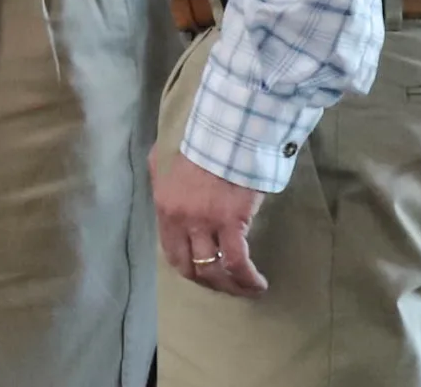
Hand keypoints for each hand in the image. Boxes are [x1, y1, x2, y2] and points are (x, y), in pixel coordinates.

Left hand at [152, 149, 269, 298]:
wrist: (224, 131)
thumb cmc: (195, 142)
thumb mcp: (164, 160)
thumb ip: (162, 181)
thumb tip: (167, 192)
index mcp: (164, 208)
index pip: (172, 253)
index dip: (188, 268)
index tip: (202, 273)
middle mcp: (182, 221)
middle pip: (191, 268)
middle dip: (208, 283)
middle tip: (224, 285)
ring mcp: (206, 223)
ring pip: (214, 270)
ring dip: (230, 286)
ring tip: (245, 289)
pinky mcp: (232, 222)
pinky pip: (237, 262)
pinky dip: (247, 278)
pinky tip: (258, 284)